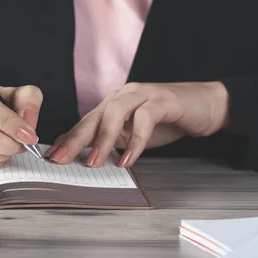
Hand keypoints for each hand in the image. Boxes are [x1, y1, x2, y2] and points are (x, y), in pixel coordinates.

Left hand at [45, 82, 228, 167]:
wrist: (206, 105)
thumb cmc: (168, 120)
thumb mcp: (134, 134)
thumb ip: (114, 142)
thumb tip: (87, 158)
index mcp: (113, 104)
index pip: (85, 122)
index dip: (68, 139)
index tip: (51, 157)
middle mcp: (123, 96)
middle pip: (93, 117)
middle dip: (75, 139)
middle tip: (61, 159)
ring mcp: (142, 94)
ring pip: (114, 113)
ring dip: (102, 140)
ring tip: (94, 162)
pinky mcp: (163, 100)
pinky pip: (144, 118)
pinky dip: (135, 140)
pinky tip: (128, 158)